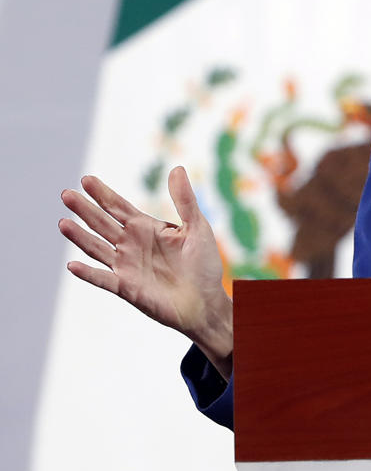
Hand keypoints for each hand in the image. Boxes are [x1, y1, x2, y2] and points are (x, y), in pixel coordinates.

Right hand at [59, 168, 233, 377]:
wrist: (207, 301)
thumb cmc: (204, 265)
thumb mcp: (197, 228)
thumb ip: (185, 200)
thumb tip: (177, 168)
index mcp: (146, 228)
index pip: (119, 207)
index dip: (103, 194)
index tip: (86, 179)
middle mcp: (131, 245)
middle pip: (102, 223)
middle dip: (85, 209)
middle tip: (66, 194)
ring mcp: (126, 266)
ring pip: (97, 248)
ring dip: (80, 237)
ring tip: (63, 223)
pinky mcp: (127, 287)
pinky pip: (104, 279)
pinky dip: (88, 274)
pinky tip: (73, 265)